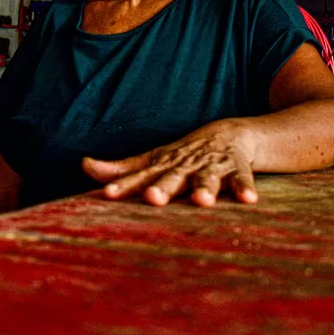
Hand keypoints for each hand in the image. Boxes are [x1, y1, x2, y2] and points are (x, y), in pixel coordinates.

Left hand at [81, 119, 258, 207]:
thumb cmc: (183, 156)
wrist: (229, 134)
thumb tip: (84, 166)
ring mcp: (211, 167)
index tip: (108, 195)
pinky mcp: (236, 169)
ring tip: (202, 200)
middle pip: (172, 177)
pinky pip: (242, 179)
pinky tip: (249, 199)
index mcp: (163, 166)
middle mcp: (185, 166)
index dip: (124, 185)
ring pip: (208, 178)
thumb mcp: (152, 161)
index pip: (140, 177)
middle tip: (152, 198)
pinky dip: (245, 187)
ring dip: (206, 188)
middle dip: (163, 187)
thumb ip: (120, 170)